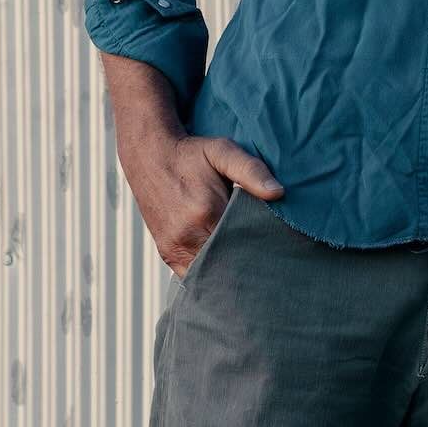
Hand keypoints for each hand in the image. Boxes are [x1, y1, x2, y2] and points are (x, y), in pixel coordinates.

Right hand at [136, 132, 284, 275]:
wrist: (148, 155)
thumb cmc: (190, 153)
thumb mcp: (223, 151)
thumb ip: (252, 171)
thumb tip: (278, 193)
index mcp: (206, 212)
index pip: (243, 244)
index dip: (260, 247)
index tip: (274, 248)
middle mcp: (187, 235)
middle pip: (227, 263)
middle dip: (246, 264)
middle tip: (266, 263)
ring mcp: (174, 247)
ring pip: (209, 273)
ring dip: (226, 272)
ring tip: (245, 266)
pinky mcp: (166, 252)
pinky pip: (191, 275)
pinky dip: (208, 273)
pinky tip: (222, 268)